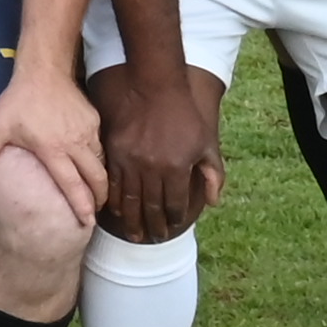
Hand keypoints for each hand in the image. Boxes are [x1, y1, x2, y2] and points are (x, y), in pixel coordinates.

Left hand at [0, 62, 107, 225]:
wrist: (44, 69)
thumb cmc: (20, 99)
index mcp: (53, 149)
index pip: (72, 184)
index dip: (81, 205)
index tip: (87, 222)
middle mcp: (74, 143)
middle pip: (95, 178)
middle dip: (98, 198)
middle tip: (96, 213)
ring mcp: (87, 131)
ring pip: (100, 163)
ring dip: (100, 180)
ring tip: (96, 194)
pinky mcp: (94, 120)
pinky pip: (100, 146)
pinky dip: (98, 160)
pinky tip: (93, 166)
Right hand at [94, 63, 218, 243]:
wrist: (154, 86)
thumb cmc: (184, 114)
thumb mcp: (206, 142)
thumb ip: (214, 174)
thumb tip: (213, 203)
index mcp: (177, 168)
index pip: (173, 204)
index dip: (172, 219)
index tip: (170, 227)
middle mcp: (152, 168)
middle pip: (151, 207)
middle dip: (152, 227)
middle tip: (151, 240)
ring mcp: (131, 161)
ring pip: (129, 200)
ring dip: (132, 221)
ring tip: (133, 235)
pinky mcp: (114, 151)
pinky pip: (112, 184)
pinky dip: (114, 201)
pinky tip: (116, 212)